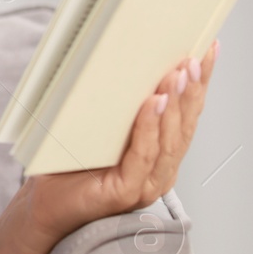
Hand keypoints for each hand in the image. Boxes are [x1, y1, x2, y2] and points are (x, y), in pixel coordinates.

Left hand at [21, 38, 218, 243]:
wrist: (44, 205)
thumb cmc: (69, 164)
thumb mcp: (100, 128)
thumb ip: (119, 105)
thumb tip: (127, 57)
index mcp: (160, 154)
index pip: (186, 114)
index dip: (200, 83)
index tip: (209, 48)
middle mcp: (160, 171)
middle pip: (184, 125)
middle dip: (192, 89)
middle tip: (195, 58)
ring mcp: (146, 184)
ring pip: (168, 140)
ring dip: (174, 104)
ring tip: (177, 74)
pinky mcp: (126, 193)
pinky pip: (143, 155)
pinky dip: (150, 127)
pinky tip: (153, 103)